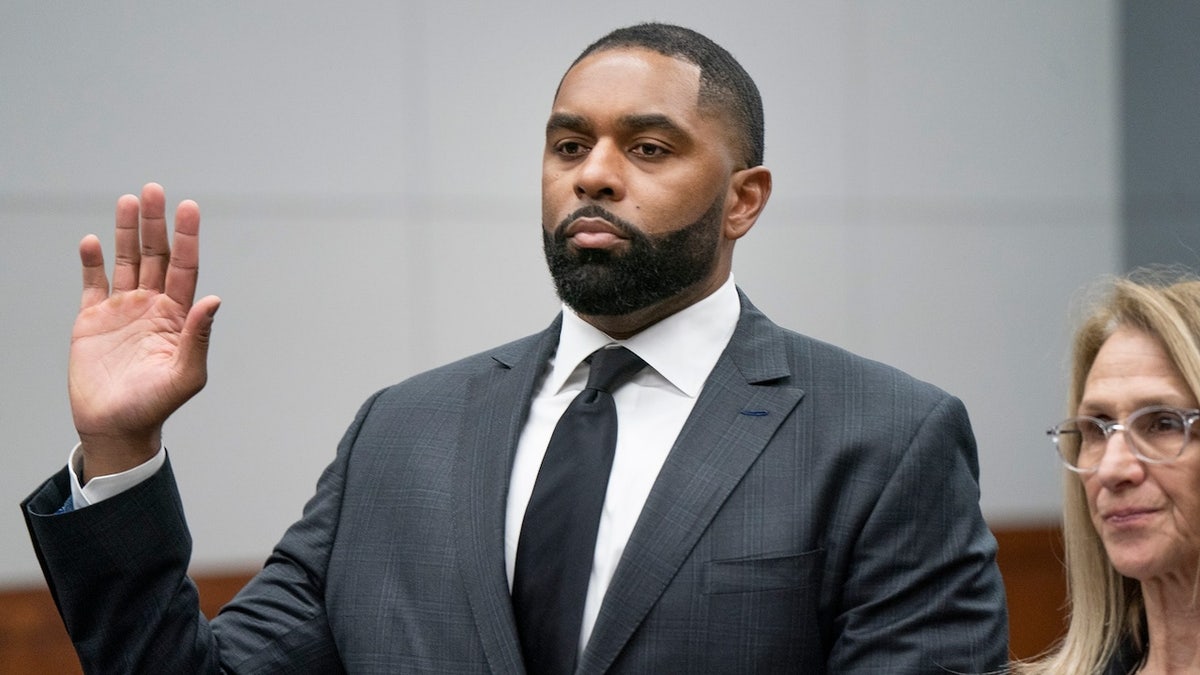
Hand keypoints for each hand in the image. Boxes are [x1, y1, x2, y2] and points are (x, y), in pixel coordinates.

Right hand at [68, 183, 220, 480]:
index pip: (185, 267)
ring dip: (125, 232)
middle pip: (155, 255)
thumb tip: (214, 300)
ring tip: (128, 201)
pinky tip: (93, 241)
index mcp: (177, 316)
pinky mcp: (92, 320)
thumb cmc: (155, 406)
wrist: (115, 427)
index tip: (188, 207)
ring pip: (125, 261)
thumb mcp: (185, 374)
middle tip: (154, 190)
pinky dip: (92, 262)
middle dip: (155, 224)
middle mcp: (152, 306)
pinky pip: (92, 283)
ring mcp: (122, 310)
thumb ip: (198, 337)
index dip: (187, 237)